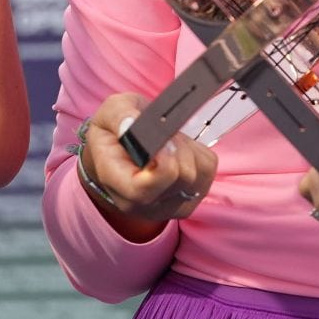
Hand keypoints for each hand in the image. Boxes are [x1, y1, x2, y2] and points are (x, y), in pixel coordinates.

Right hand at [76, 93, 216, 239]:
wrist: (118, 153)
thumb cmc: (114, 131)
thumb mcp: (111, 110)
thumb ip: (120, 116)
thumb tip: (133, 125)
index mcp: (113, 182)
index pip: (143, 191)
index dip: (163, 164)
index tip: (163, 138)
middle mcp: (139, 204)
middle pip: (181, 178)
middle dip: (178, 147)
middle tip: (163, 134)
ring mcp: (165, 208)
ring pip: (198, 174)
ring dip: (188, 150)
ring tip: (168, 143)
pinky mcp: (187, 203)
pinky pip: (207, 173)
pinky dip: (198, 156)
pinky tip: (179, 152)